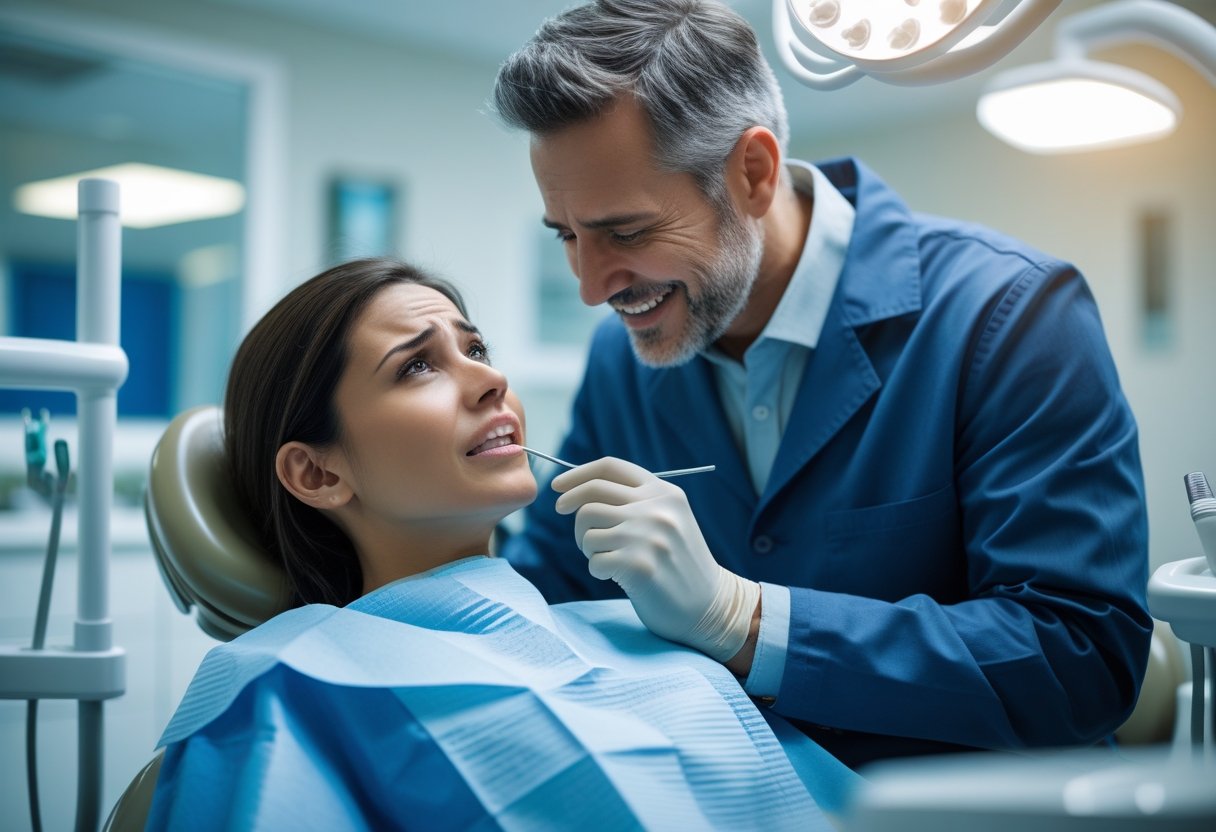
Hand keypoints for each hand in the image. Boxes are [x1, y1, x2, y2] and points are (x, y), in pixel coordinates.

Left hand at [553, 457, 759, 663]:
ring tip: (608, 559)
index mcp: (663, 491)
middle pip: (590, 498)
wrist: (711, 606)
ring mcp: (648, 536)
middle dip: (573, 514)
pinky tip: (617, 576)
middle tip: (578, 534)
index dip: (577, 475)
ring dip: (588, 546)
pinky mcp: (639, 565)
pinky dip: (598, 570)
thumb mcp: (668, 519)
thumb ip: (635, 501)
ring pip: (587, 528)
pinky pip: (594, 560)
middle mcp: (656, 508)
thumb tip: (578, 492)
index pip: (609, 468)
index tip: (558, 488)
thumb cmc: (679, 564)